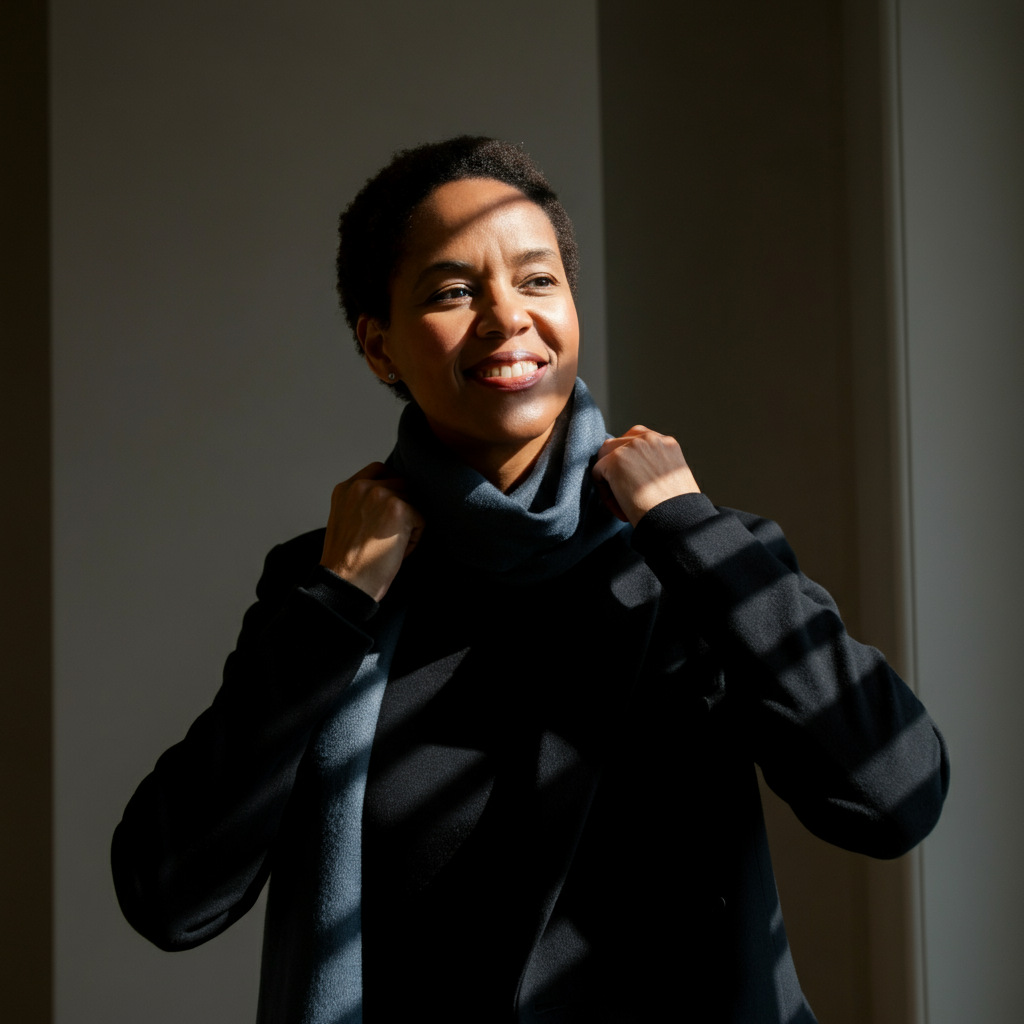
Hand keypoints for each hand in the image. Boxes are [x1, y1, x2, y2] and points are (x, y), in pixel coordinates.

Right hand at [320, 463, 424, 601]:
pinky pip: (421, 519)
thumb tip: (394, 494)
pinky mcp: (399, 508)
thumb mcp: (345, 520)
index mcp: (346, 488)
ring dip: (409, 524)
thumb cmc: (347, 561)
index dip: (392, 487)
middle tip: (388, 536)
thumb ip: (362, 502)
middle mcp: (361, 486)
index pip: (379, 469)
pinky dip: (414, 539)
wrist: (346, 583)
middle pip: (402, 484)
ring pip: (413, 502)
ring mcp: (380, 494)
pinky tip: (396, 552)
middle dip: (402, 507)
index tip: (391, 508)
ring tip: (389, 546)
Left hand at [592, 426, 699, 526]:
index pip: (636, 439)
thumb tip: (633, 471)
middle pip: (616, 445)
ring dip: (609, 478)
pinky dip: (606, 495)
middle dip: (616, 467)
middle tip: (625, 493)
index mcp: (665, 443)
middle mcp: (649, 439)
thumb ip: (655, 466)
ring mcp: (631, 447)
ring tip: (623, 502)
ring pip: (604, 457)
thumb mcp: (671, 478)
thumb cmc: (676, 509)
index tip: (633, 481)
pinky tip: (622, 509)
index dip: (629, 461)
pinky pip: (598, 473)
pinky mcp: (615, 460)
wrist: (677, 520)